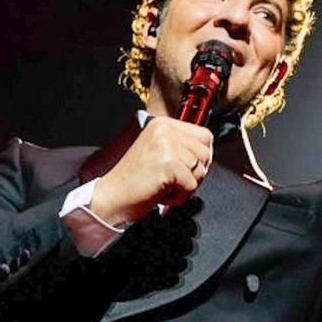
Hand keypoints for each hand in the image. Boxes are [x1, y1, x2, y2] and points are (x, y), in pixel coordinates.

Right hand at [89, 116, 213, 224]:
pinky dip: (180, 197)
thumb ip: (181, 147)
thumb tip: (209, 152)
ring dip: (186, 186)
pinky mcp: (168, 164)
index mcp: (163, 124)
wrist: (112, 197)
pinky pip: (192, 186)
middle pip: (205, 153)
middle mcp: (165, 130)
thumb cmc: (135, 181)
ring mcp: (166, 146)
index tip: (187, 169)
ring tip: (164, 187)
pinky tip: (161, 194)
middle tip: (172, 181)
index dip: (201, 157)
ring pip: (201, 171)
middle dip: (195, 173)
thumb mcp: (159, 152)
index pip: (204, 135)